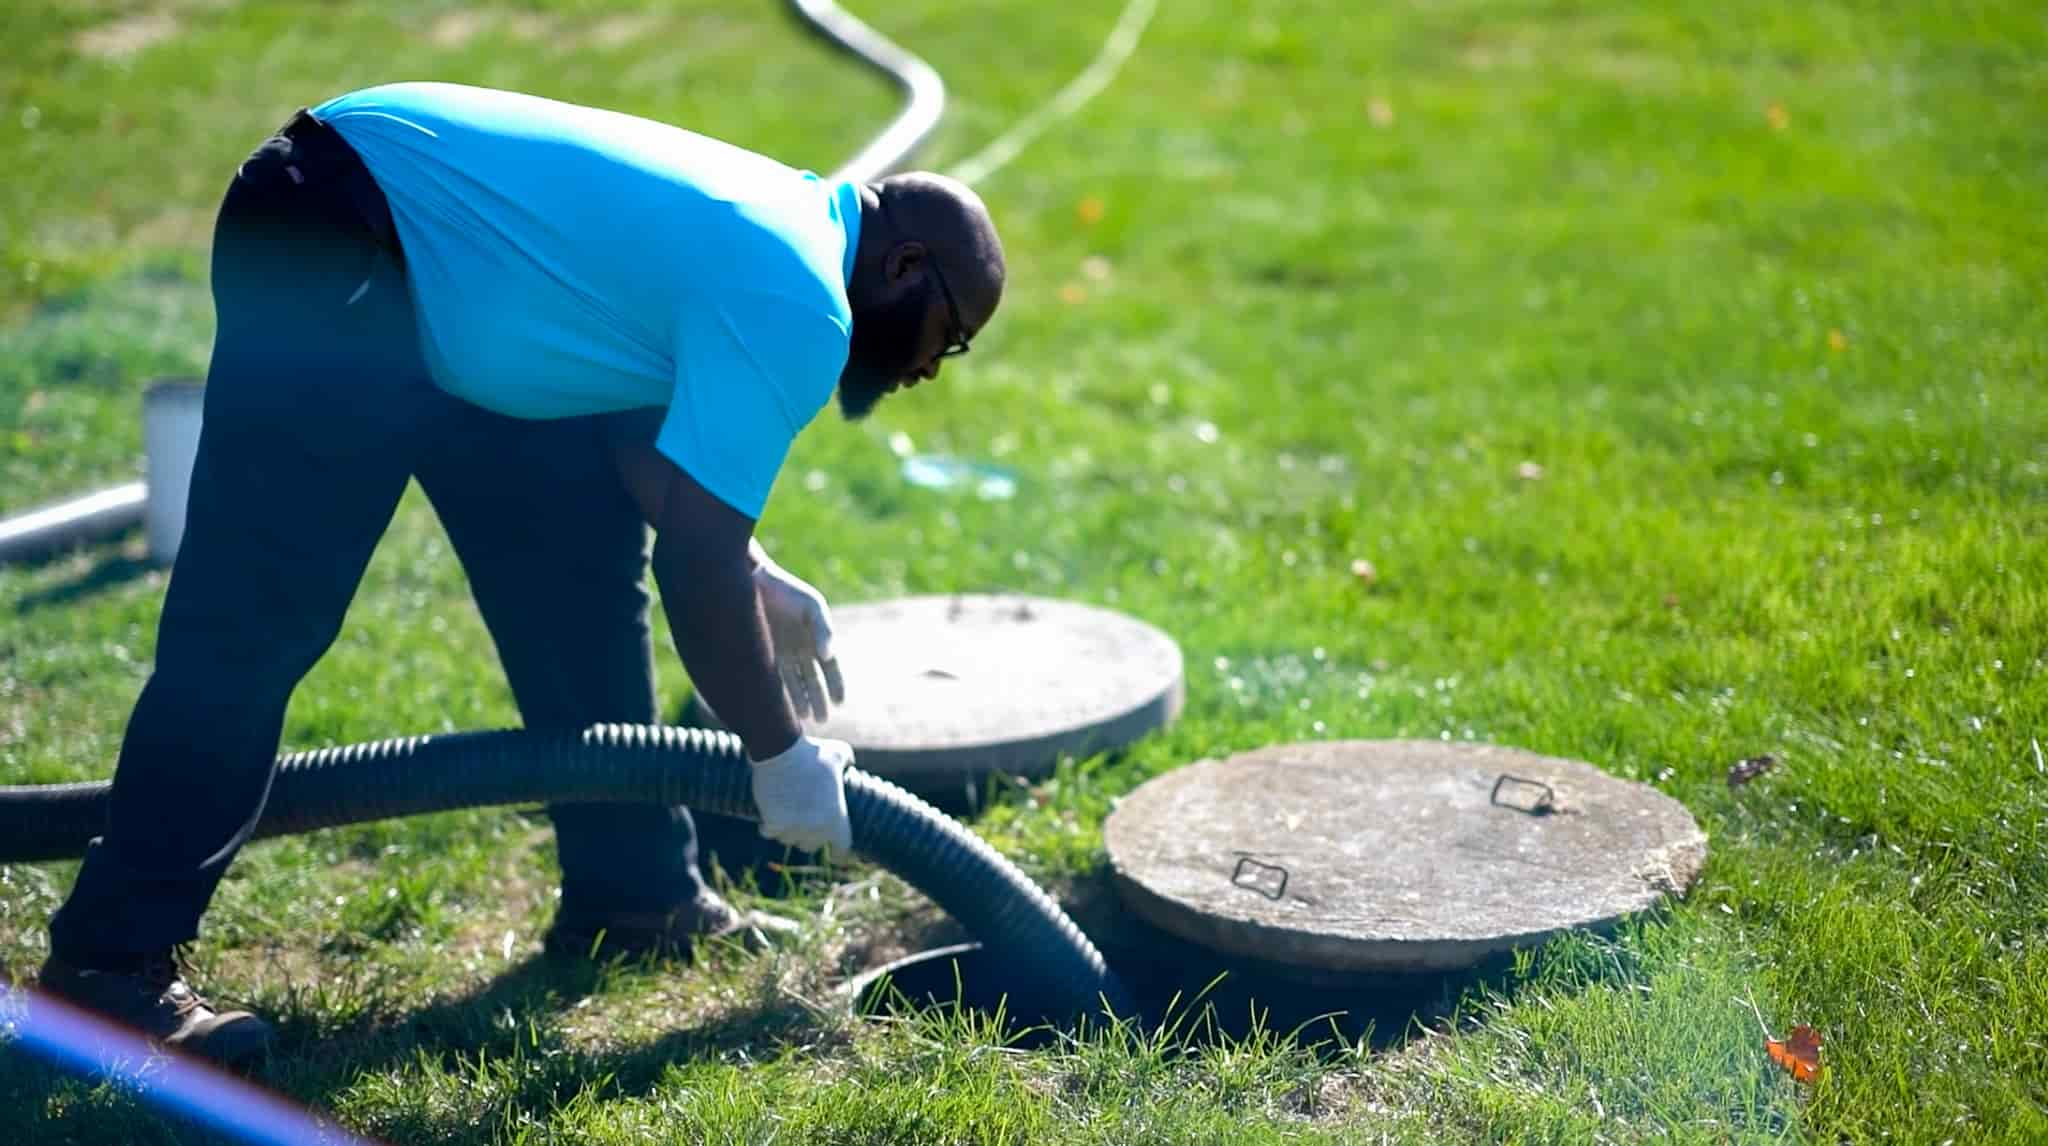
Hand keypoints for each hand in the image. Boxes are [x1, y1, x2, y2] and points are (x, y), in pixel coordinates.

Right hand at [750, 735, 853, 851]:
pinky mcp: (773, 823)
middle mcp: (817, 828)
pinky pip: (768, 832)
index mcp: (836, 818)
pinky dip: (766, 826)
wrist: (781, 750)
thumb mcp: (838, 753)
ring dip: (785, 831)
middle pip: (810, 845)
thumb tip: (850, 762)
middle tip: (801, 823)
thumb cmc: (811, 753)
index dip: (838, 852)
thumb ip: (848, 760)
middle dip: (806, 836)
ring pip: (787, 840)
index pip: (842, 847)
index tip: (834, 855)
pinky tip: (765, 819)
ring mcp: (794, 827)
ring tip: (785, 815)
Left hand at [752, 555, 846, 721]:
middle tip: (822, 720)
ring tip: (803, 719)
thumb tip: (829, 655)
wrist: (750, 580)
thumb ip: (823, 629)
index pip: (830, 669)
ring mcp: (780, 654)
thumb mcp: (811, 605)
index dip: (836, 686)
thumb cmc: (785, 589)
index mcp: (816, 638)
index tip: (840, 703)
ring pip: (793, 684)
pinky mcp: (761, 655)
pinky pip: (772, 680)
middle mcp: (799, 650)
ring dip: (799, 702)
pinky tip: (781, 708)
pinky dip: (778, 695)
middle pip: (812, 681)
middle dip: (817, 701)